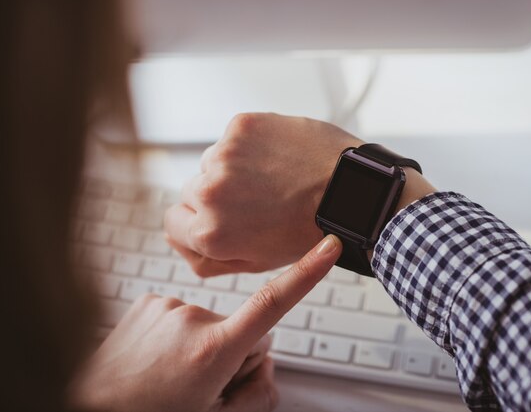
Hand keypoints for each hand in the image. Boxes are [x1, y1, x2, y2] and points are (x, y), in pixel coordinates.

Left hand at [69, 235, 341, 411]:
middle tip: (202, 385)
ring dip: (200, 345)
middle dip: (233, 353)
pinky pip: (182, 314)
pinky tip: (156, 358)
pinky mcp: (148, 300)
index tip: (328, 248)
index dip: (307, 273)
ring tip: (170, 375)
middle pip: (243, 328)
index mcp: (213, 350)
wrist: (90, 408)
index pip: (274, 303)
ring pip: (210, 322)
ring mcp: (167, 306)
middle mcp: (191, 318)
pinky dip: (176, 335)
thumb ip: (258, 391)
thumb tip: (263, 358)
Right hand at [165, 113, 361, 275]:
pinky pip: (233, 137)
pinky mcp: (241, 126)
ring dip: (235, 168)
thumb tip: (180, 239)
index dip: (197, 221)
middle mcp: (208, 193)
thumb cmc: (309, 231)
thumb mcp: (255, 262)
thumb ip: (209, 258)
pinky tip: (279, 158)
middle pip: (192, 190)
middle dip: (218, 195)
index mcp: (209, 233)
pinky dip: (252, 145)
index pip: (174, 222)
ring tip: (274, 178)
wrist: (349, 192)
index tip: (221, 216)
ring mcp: (223, 155)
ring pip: (213, 162)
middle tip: (256, 200)